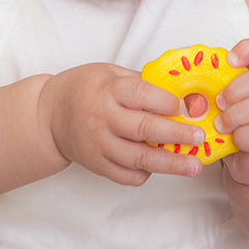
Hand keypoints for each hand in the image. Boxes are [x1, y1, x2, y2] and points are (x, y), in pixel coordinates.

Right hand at [38, 63, 204, 185]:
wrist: (49, 115)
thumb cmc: (84, 88)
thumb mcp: (109, 72)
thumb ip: (141, 83)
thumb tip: (181, 94)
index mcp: (107, 90)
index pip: (142, 95)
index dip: (167, 102)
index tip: (186, 107)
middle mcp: (102, 118)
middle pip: (145, 129)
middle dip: (176, 135)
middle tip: (199, 137)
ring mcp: (99, 145)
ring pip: (139, 158)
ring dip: (170, 164)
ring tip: (193, 166)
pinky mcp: (97, 165)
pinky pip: (126, 176)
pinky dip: (146, 174)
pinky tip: (159, 167)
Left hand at [215, 39, 248, 188]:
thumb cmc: (240, 126)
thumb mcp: (227, 104)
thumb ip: (213, 92)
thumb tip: (190, 93)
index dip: (247, 51)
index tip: (230, 60)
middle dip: (236, 89)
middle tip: (218, 102)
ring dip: (237, 115)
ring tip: (221, 124)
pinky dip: (243, 136)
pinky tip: (234, 139)